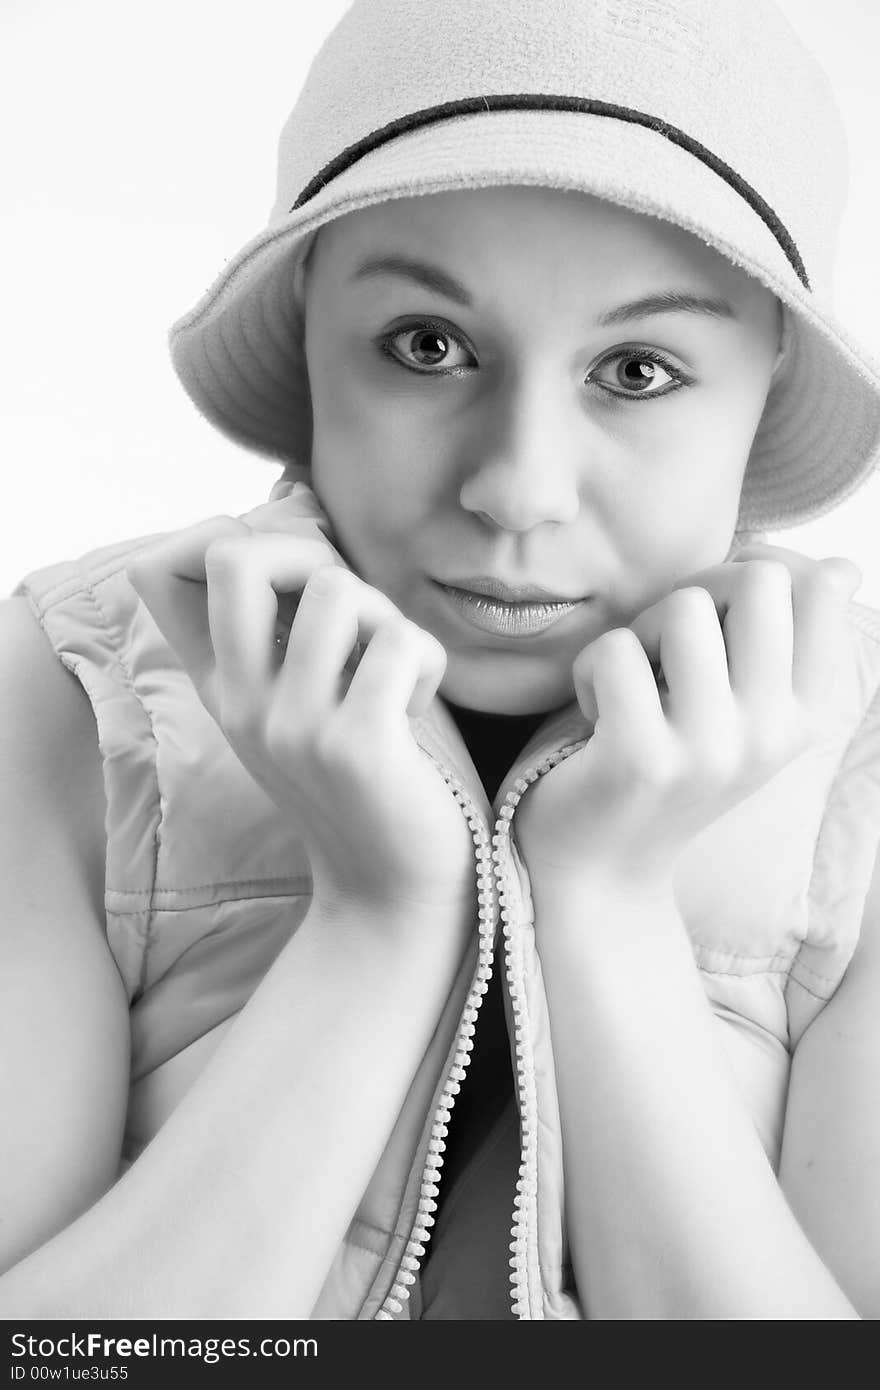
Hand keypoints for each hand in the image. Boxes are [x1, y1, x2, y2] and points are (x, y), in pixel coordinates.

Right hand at [126, 486, 475, 921]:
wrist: (398, 889)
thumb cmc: (375, 778)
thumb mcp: (308, 695)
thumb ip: (290, 618)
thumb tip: (294, 497)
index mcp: (223, 686)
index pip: (162, 569)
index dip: (227, 534)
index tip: (293, 573)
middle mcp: (241, 704)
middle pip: (238, 552)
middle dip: (312, 553)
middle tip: (351, 611)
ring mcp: (292, 726)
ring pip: (337, 588)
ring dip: (386, 616)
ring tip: (395, 670)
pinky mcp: (356, 745)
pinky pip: (399, 640)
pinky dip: (428, 662)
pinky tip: (420, 706)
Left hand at [516, 543, 861, 889]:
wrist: (599, 870)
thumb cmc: (661, 766)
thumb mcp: (739, 707)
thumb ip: (783, 639)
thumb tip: (842, 566)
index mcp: (802, 715)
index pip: (818, 588)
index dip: (753, 572)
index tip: (713, 620)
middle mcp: (771, 734)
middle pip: (756, 580)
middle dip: (693, 594)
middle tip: (661, 651)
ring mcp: (711, 749)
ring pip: (681, 608)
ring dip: (636, 635)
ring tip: (628, 689)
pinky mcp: (642, 759)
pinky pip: (615, 650)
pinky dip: (589, 671)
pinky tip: (593, 718)